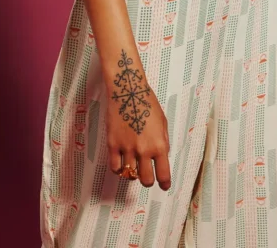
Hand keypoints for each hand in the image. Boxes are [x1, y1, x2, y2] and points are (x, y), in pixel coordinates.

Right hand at [105, 49, 170, 189]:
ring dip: (132, 174)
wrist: (127, 90)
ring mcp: (127, 148)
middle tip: (147, 176)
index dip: (164, 183)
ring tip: (133, 167)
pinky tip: (121, 163)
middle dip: (148, 181)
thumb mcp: (162, 122)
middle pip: (146, 180)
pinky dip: (118, 169)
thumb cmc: (147, 103)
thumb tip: (162, 158)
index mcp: (159, 145)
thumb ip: (163, 142)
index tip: (164, 186)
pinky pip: (114, 167)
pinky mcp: (113, 145)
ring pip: (129, 175)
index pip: (163, 174)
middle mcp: (144, 150)